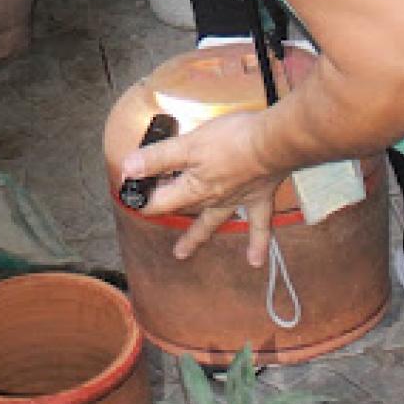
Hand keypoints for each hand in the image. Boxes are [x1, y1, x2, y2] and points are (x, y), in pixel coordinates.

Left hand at [120, 110, 286, 265]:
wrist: (274, 144)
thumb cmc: (232, 141)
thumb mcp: (188, 145)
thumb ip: (158, 158)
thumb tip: (128, 168)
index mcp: (193, 189)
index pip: (160, 201)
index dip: (144, 199)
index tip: (132, 196)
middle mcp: (212, 200)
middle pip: (183, 210)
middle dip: (167, 212)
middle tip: (147, 210)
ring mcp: (236, 201)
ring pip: (212, 221)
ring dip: (197, 235)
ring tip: (181, 253)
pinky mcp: (259, 197)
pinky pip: (259, 226)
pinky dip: (257, 244)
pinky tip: (255, 261)